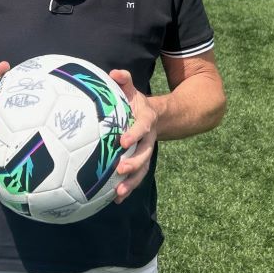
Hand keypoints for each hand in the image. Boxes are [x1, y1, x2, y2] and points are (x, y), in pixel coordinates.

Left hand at [109, 69, 157, 203]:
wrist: (159, 117)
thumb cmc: (137, 103)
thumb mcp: (133, 91)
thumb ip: (125, 81)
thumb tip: (115, 73)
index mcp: (145, 121)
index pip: (141, 128)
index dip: (134, 134)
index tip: (122, 141)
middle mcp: (148, 139)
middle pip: (144, 154)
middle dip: (134, 163)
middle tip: (120, 169)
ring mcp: (146, 152)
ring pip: (142, 169)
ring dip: (131, 182)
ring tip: (119, 193)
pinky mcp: (141, 162)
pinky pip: (136, 176)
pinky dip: (128, 187)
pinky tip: (116, 199)